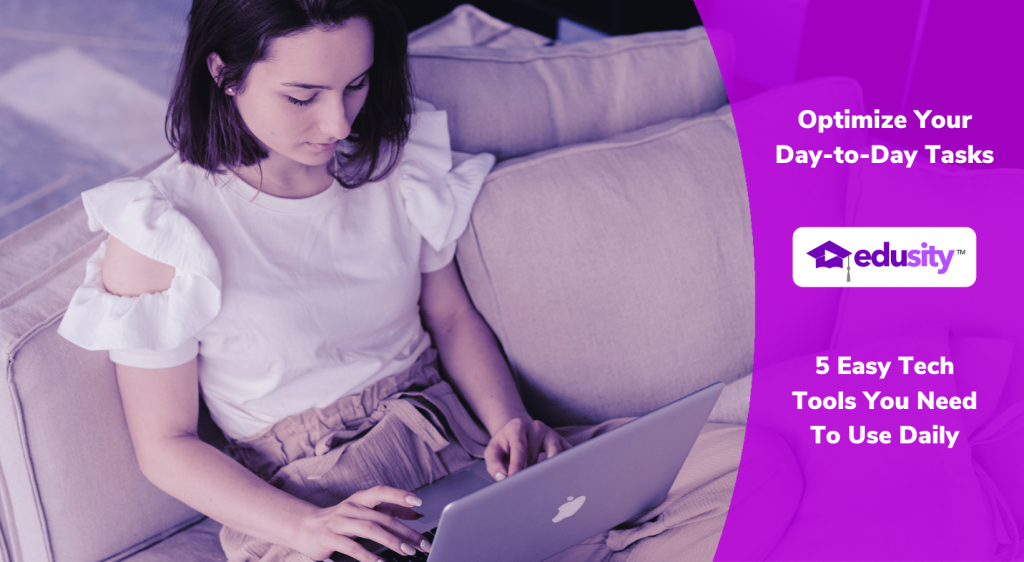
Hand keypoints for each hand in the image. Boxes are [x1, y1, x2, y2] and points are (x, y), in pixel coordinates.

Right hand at [293, 485, 430, 561]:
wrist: (305, 528)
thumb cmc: (340, 520)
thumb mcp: (364, 512)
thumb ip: (388, 511)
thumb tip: (416, 514)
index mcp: (360, 499)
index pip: (381, 492)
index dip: (399, 495)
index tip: (418, 502)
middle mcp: (350, 507)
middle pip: (382, 517)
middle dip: (405, 532)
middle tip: (422, 543)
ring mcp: (339, 522)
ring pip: (370, 529)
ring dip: (391, 541)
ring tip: (408, 552)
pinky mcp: (330, 538)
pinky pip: (353, 548)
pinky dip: (369, 557)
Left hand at [484, 418, 571, 480]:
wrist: (518, 430)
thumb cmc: (504, 444)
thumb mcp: (492, 450)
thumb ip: (494, 465)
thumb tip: (502, 479)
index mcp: (518, 427)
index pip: (520, 448)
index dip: (517, 467)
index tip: (514, 483)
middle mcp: (537, 427)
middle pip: (538, 454)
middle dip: (532, 473)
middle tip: (527, 490)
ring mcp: (551, 434)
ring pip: (556, 454)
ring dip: (548, 472)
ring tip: (543, 487)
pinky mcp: (562, 441)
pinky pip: (568, 455)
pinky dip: (564, 468)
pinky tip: (560, 481)